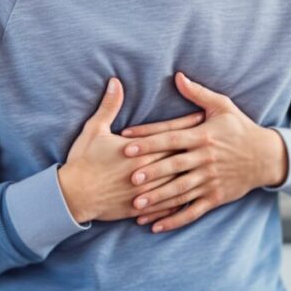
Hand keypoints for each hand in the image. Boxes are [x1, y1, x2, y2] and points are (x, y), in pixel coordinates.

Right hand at [57, 78, 205, 223]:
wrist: (73, 195)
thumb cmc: (84, 161)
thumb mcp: (95, 129)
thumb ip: (109, 106)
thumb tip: (116, 83)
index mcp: (140, 150)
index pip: (171, 135)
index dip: (187, 126)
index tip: (203, 118)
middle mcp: (148, 170)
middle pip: (179, 158)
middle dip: (198, 150)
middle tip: (217, 143)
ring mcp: (146, 191)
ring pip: (177, 184)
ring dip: (194, 177)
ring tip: (211, 172)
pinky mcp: (140, 207)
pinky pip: (166, 205)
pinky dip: (180, 202)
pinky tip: (192, 198)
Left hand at [121, 72, 287, 232]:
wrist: (267, 156)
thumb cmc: (240, 128)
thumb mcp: (222, 106)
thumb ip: (198, 93)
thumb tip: (177, 76)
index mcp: (203, 137)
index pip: (171, 139)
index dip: (148, 142)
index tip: (127, 144)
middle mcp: (205, 160)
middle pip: (173, 166)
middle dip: (151, 173)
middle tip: (129, 178)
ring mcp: (210, 180)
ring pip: (180, 191)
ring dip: (158, 199)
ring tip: (137, 205)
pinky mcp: (216, 197)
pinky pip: (193, 210)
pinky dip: (175, 219)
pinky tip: (156, 226)